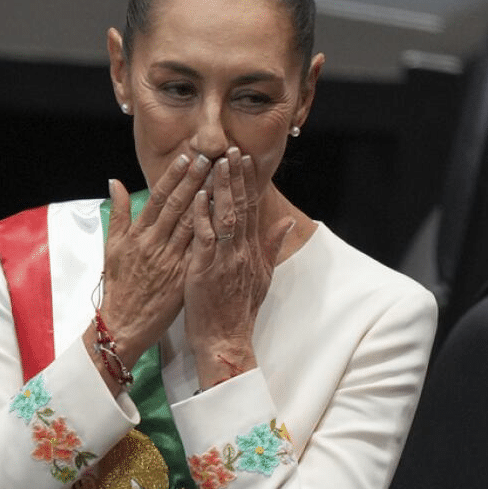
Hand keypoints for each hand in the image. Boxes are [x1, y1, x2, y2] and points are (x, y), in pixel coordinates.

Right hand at [99, 153, 211, 368]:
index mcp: (138, 235)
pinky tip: (225, 219)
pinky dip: (212, 234)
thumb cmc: (119, 285)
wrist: (123, 324)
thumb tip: (115, 181)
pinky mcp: (182, 278)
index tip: (187, 158)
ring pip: (193, 225)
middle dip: (195, 181)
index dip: (174, 177)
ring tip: (222, 181)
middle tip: (211, 159)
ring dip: (208, 201)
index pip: (159, 199)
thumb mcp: (111, 247)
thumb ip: (118, 213)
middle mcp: (154, 244)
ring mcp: (170, 261)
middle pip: (178, 207)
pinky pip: (200, 252)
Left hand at [184, 147, 292, 387]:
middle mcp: (242, 251)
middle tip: (231, 149)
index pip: (252, 209)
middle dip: (235, 176)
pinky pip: (206, 236)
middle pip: (241, 206)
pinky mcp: (206, 269)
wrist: (227, 339)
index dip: (248, 182)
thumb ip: (272, 246)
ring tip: (217, 162)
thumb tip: (288, 221)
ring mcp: (225, 259)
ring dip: (221, 187)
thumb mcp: (263, 277)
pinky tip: (199, 194)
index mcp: (252, 251)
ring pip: (225, 216)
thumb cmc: (239, 311)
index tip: (244, 159)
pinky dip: (203, 214)